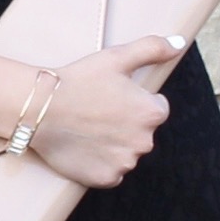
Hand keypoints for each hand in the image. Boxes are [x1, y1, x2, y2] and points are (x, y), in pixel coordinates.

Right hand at [26, 35, 182, 189]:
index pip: (156, 109)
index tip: (112, 97)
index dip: (134, 101)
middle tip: (97, 112)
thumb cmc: (78, 81)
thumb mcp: (117, 57)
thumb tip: (179, 43)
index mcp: (152, 113)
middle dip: (126, 124)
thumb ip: (153, 48)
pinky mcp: (106, 178)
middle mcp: (144, 142)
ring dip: (114, 145)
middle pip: (142, 133)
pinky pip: (111, 172)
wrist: (40, 109)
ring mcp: (125, 163)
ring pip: (126, 153)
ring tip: (89, 130)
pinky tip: (85, 147)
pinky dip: (101, 163)